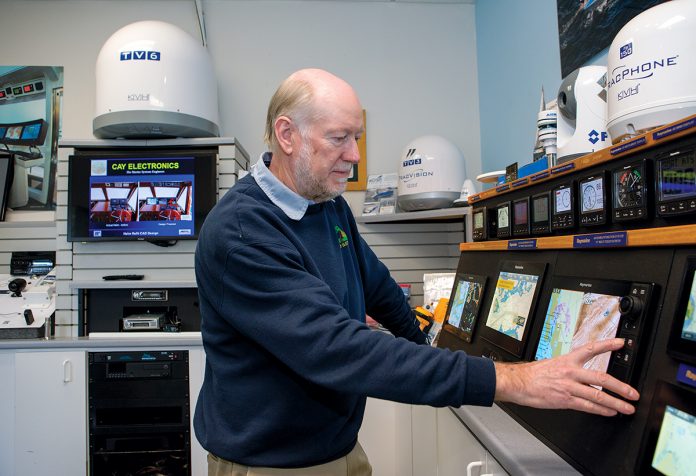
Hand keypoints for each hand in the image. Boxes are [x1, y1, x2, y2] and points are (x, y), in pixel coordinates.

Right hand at [493, 338, 638, 415]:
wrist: (518, 383)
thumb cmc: (533, 375)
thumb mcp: (553, 365)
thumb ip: (571, 370)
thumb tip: (587, 378)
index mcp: (567, 360)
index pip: (591, 348)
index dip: (607, 344)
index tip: (621, 343)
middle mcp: (570, 371)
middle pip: (601, 377)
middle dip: (620, 386)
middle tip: (633, 393)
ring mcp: (569, 386)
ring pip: (597, 395)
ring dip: (616, 402)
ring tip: (627, 408)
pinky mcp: (565, 400)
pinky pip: (587, 406)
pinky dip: (601, 410)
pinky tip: (610, 412)